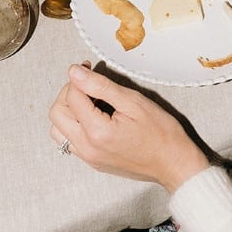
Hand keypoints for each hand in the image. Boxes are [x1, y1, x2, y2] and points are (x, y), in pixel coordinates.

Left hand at [49, 64, 208, 192]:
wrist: (174, 163)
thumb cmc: (161, 134)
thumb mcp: (133, 102)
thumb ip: (100, 86)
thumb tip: (75, 72)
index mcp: (97, 132)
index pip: (71, 97)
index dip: (78, 78)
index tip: (88, 68)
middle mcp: (87, 148)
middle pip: (57, 114)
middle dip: (68, 93)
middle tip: (87, 84)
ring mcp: (88, 158)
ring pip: (58, 129)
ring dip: (68, 111)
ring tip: (90, 101)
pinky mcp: (93, 162)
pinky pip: (70, 141)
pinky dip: (75, 125)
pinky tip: (93, 117)